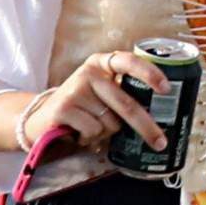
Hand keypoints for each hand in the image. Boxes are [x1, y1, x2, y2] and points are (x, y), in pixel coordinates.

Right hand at [14, 48, 172, 161]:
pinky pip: (93, 131)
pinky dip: (90, 138)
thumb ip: (123, 96)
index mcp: (102, 64)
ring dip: (106, 133)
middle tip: (160, 143)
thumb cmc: (81, 108)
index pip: (129, 61)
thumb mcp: (101, 94)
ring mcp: (75, 89)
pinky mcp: (64, 108)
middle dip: (146, 127)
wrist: (39, 119)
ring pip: (111, 123)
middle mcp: (89, 73)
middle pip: (127, 104)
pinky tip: (78, 133)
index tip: (166, 89)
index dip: (150, 74)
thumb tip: (160, 117)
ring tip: (90, 127)